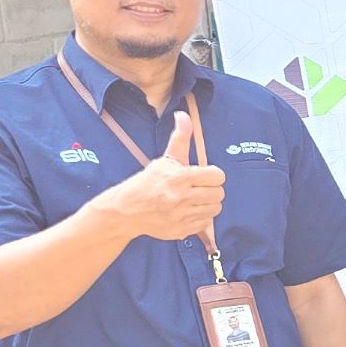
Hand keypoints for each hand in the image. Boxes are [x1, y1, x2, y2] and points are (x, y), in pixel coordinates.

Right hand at [98, 111, 225, 241]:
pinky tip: (188, 211)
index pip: (217, 176)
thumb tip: (184, 116)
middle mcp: (182, 198)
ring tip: (195, 199)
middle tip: (199, 187)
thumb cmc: (148, 182)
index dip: (213, 174)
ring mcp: (182, 216)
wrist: (126, 210)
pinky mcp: (181, 230)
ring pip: (215, 209)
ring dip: (208, 203)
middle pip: (219, 194)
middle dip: (211, 189)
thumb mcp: (165, 159)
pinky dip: (200, 217)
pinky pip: (205, 223)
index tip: (204, 175)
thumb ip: (180, 138)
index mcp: (180, 178)